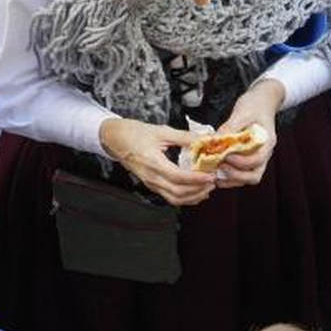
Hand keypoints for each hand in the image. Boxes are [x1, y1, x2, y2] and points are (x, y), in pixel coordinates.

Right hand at [99, 118, 215, 205]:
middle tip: (213, 182)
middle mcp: (152, 177)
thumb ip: (184, 137)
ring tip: (207, 188)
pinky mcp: (152, 185)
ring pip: (174, 198)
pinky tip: (196, 193)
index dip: (196, 179)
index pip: (178, 177)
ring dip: (193, 197)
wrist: (116, 139)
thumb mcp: (161, 131)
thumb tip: (204, 139)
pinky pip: (170, 197)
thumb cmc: (135, 134)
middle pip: (178, 192)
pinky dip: (185, 198)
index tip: (210, 176)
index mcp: (153, 163)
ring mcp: (151, 183)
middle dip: (198, 190)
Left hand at [213, 78, 281, 188]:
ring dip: (230, 179)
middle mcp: (264, 154)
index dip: (240, 162)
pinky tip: (215, 171)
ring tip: (214, 173)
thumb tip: (215, 140)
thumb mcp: (242, 112)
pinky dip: (228, 176)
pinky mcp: (247, 159)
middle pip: (254, 176)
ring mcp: (256, 158)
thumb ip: (230, 127)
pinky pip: (240, 174)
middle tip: (219, 167)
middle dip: (235, 176)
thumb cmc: (255, 105)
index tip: (225, 156)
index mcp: (267, 142)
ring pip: (246, 178)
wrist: (262, 102)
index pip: (257, 160)